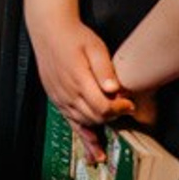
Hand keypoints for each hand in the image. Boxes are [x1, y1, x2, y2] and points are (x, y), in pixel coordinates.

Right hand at [30, 16, 130, 147]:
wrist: (49, 30)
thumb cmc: (73, 36)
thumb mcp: (95, 47)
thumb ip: (105, 69)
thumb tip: (114, 89)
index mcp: (78, 79)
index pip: (103, 107)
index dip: (119, 110)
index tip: (129, 105)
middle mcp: (67, 92)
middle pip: (94, 117)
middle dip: (112, 117)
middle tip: (123, 111)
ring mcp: (60, 97)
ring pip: (83, 122)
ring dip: (98, 127)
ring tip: (111, 137)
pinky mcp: (56, 98)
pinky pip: (70, 122)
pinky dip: (83, 135)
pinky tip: (92, 149)